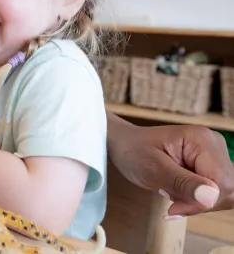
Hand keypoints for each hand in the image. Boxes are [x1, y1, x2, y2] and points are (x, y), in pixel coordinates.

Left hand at [109, 123, 233, 216]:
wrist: (124, 143)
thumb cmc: (133, 151)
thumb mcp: (152, 170)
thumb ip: (183, 183)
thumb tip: (210, 196)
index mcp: (201, 140)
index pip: (221, 182)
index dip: (202, 201)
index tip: (174, 208)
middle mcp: (214, 144)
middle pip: (226, 188)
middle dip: (199, 202)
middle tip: (171, 203)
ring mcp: (215, 153)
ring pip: (224, 192)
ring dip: (198, 201)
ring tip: (172, 192)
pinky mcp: (211, 164)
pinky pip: (216, 190)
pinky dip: (197, 198)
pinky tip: (178, 193)